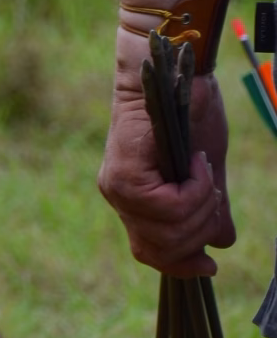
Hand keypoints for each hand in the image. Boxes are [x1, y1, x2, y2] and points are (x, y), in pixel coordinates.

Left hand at [98, 63, 232, 274]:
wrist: (177, 73)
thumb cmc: (191, 115)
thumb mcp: (205, 173)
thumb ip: (207, 209)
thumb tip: (220, 245)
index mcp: (133, 202)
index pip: (152, 255)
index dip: (182, 264)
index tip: (208, 264)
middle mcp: (118, 198)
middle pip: (164, 248)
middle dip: (201, 229)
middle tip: (213, 193)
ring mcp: (118, 187)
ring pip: (168, 231)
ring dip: (201, 207)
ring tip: (205, 175)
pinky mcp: (125, 173)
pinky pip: (168, 206)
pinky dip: (194, 190)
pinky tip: (197, 164)